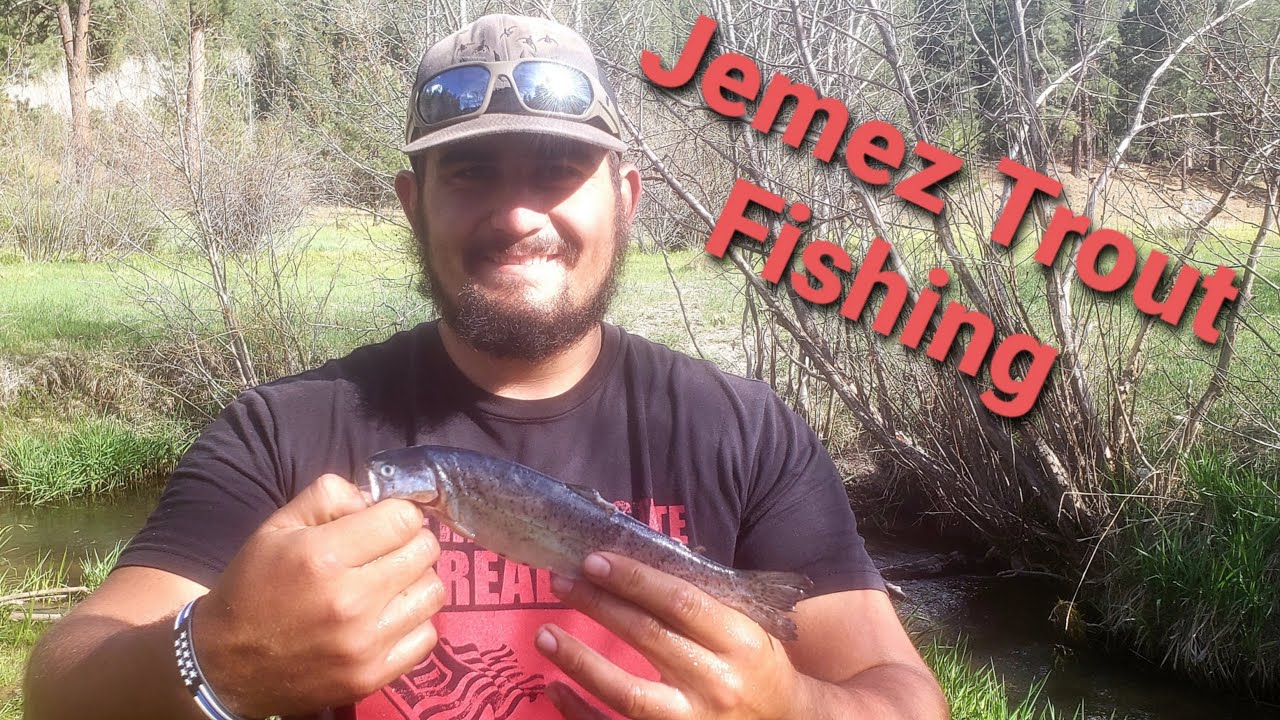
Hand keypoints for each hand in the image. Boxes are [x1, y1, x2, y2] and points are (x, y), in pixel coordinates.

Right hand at [193, 474, 443, 716]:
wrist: (224, 665)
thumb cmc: (253, 586)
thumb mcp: (278, 527)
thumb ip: (329, 497)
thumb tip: (376, 498)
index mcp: (324, 556)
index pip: (404, 519)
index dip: (399, 514)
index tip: (386, 522)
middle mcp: (350, 600)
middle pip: (425, 551)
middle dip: (411, 542)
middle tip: (390, 550)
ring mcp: (364, 643)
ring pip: (433, 591)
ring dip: (417, 581)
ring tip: (392, 582)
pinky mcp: (372, 676)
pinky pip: (427, 636)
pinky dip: (415, 622)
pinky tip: (389, 616)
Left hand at [536, 552, 801, 719]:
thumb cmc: (756, 666)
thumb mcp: (744, 627)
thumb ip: (700, 598)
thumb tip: (639, 557)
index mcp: (738, 641)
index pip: (680, 602)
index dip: (634, 579)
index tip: (594, 559)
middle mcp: (716, 681)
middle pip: (648, 637)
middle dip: (599, 605)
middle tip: (560, 581)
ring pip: (627, 693)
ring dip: (580, 661)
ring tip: (544, 634)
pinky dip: (580, 712)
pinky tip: (553, 687)